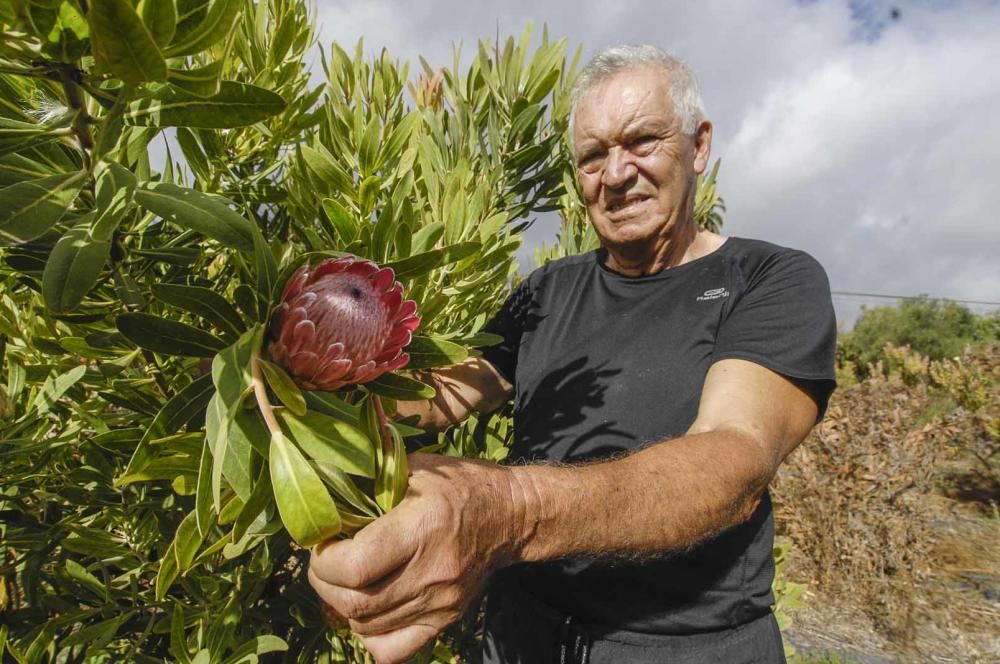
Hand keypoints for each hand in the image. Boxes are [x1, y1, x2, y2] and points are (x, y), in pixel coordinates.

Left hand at [308, 453, 526, 663]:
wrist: (512, 516)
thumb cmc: (460, 485)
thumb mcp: (417, 468)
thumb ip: (372, 479)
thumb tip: (324, 487)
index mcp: (422, 527)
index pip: (354, 566)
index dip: (323, 561)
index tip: (321, 543)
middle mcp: (432, 571)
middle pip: (355, 603)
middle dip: (324, 584)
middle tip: (323, 562)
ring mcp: (441, 602)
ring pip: (366, 627)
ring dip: (342, 606)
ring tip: (343, 579)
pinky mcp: (446, 619)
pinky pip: (393, 649)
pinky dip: (369, 635)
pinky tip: (369, 609)